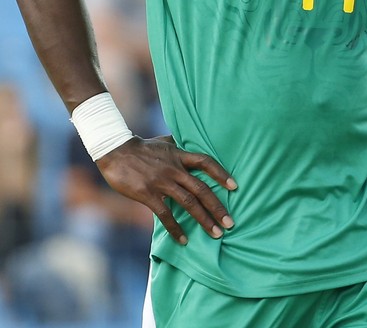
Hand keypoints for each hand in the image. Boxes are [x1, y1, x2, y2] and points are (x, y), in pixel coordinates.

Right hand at [96, 135, 236, 243]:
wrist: (116, 151)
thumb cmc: (142, 147)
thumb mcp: (165, 142)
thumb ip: (179, 145)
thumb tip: (190, 142)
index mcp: (179, 155)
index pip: (206, 162)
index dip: (221, 174)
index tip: (235, 186)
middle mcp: (174, 169)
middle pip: (201, 189)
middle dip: (217, 207)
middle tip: (230, 223)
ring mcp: (161, 182)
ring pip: (188, 203)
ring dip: (203, 220)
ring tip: (216, 233)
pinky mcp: (148, 194)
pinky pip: (165, 214)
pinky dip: (176, 228)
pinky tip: (184, 240)